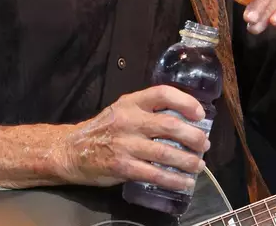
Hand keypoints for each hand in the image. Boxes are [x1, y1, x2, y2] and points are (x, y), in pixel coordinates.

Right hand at [52, 85, 210, 191]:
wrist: (71, 150)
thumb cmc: (102, 131)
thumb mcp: (121, 111)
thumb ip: (146, 112)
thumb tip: (183, 122)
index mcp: (130, 102)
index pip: (162, 93)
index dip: (185, 102)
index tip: (199, 114)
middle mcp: (129, 120)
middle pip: (170, 125)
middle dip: (193, 136)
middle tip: (203, 145)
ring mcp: (126, 144)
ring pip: (167, 152)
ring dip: (188, 161)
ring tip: (198, 166)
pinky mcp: (123, 166)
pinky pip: (155, 174)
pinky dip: (174, 180)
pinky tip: (184, 183)